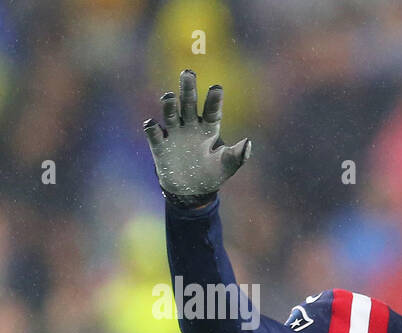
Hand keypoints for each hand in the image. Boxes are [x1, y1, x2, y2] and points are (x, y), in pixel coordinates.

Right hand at [143, 69, 250, 205]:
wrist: (191, 191)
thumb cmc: (212, 173)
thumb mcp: (228, 165)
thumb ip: (237, 155)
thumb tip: (248, 143)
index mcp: (208, 129)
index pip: (211, 111)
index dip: (214, 100)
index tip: (217, 87)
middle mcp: (190, 126)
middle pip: (188, 104)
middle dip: (188, 89)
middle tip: (188, 73)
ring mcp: (174, 134)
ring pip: (170, 114)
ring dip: (169, 106)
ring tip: (169, 97)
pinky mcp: (159, 146)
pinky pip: (154, 134)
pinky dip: (152, 128)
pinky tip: (151, 124)